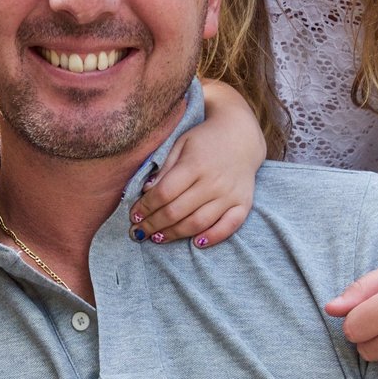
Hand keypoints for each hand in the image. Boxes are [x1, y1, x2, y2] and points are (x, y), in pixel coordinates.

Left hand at [132, 79, 263, 247]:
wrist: (241, 136)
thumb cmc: (205, 140)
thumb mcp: (180, 145)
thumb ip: (164, 169)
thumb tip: (146, 192)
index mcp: (194, 165)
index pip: (164, 193)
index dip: (145, 207)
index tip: (134, 214)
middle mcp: (213, 182)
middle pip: (177, 211)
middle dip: (153, 224)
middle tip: (139, 232)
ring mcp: (229, 195)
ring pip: (198, 223)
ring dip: (174, 234)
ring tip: (157, 238)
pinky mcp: (244, 204)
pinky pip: (228, 227)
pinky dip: (212, 237)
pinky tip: (196, 243)